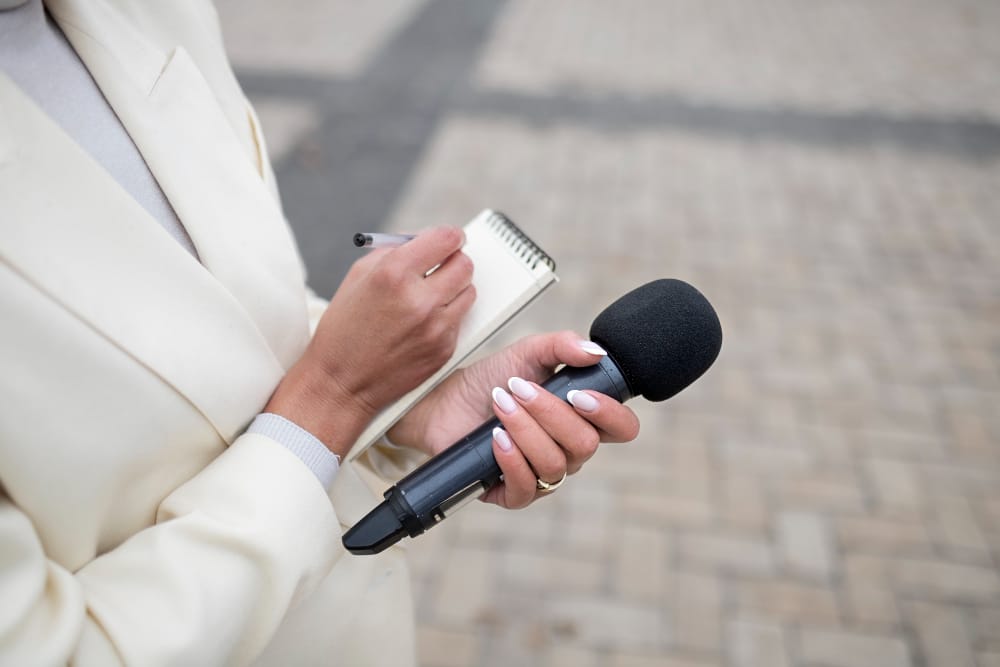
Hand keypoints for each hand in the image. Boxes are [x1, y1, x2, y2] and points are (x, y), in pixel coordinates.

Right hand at [266, 226, 475, 456]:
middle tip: (443, 265)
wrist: (341, 383)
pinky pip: (459, 320)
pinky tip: (422, 324)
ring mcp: (435, 327)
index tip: (450, 239)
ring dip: (454, 288)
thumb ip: (394, 251)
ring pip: (468, 291)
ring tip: (430, 296)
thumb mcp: (358, 277)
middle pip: (464, 264)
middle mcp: (419, 299)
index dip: (450, 236)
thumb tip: (425, 240)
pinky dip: (446, 316)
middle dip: (454, 260)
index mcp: (393, 274)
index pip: (446, 239)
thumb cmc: (345, 329)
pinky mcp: (444, 349)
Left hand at [388, 331, 639, 507]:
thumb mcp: (526, 353)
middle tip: (518, 387)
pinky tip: (496, 437)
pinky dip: (512, 460)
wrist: (445, 403)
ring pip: (554, 463)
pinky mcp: (513, 493)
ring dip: (525, 429)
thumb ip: (562, 346)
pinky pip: (526, 488)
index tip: (579, 393)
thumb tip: (596, 353)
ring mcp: (543, 474)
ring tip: (500, 404)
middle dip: (550, 412)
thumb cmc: (491, 380)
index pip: (621, 428)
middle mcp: (569, 451)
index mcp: (582, 419)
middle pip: (585, 445)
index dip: (610, 414)